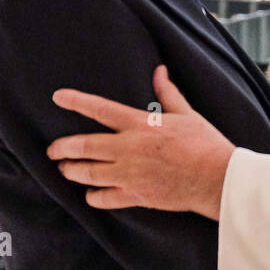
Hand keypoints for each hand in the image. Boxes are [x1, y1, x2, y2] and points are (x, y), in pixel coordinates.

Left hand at [47, 66, 234, 220]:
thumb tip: (159, 70)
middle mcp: (129, 148)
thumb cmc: (205, 144)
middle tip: (52, 150)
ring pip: (87, 173)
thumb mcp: (187, 114)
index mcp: (141, 124)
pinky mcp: (135, 196)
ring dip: (71, 171)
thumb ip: (168, 93)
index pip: (100, 109)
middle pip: (83, 146)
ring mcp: (129, 174)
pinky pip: (103, 198)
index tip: (58, 97)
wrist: (216, 179)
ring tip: (65, 169)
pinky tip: (90, 194)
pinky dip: (92, 196)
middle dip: (61, 148)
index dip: (76, 101)